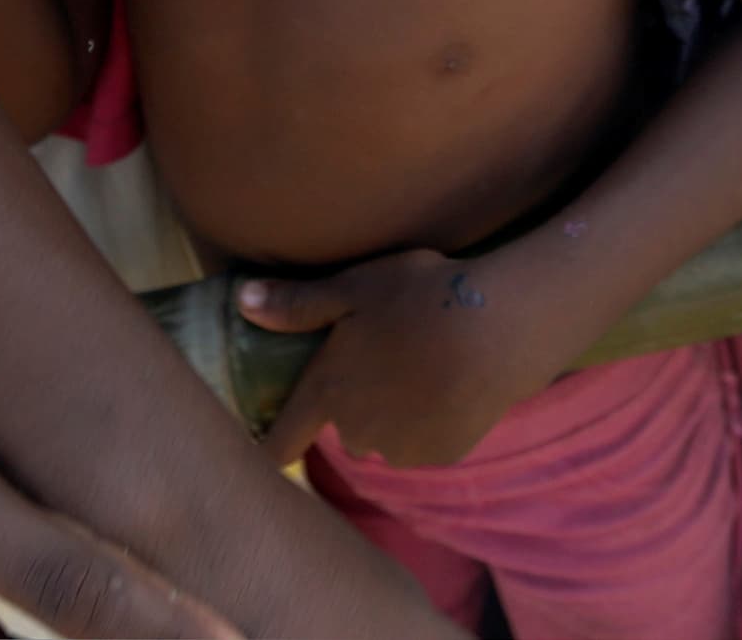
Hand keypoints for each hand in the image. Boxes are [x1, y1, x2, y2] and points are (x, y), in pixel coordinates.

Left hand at [241, 250, 567, 469]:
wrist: (499, 328)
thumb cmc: (421, 297)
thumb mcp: (354, 286)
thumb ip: (296, 304)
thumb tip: (241, 302)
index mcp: (327, 391)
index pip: (280, 443)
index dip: (268, 448)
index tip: (265, 446)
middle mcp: (357, 432)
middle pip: (342, 431)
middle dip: (352, 406)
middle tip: (379, 362)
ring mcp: (401, 448)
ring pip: (384, 439)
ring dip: (392, 416)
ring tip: (419, 370)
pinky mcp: (442, 454)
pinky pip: (424, 443)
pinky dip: (430, 423)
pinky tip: (448, 386)